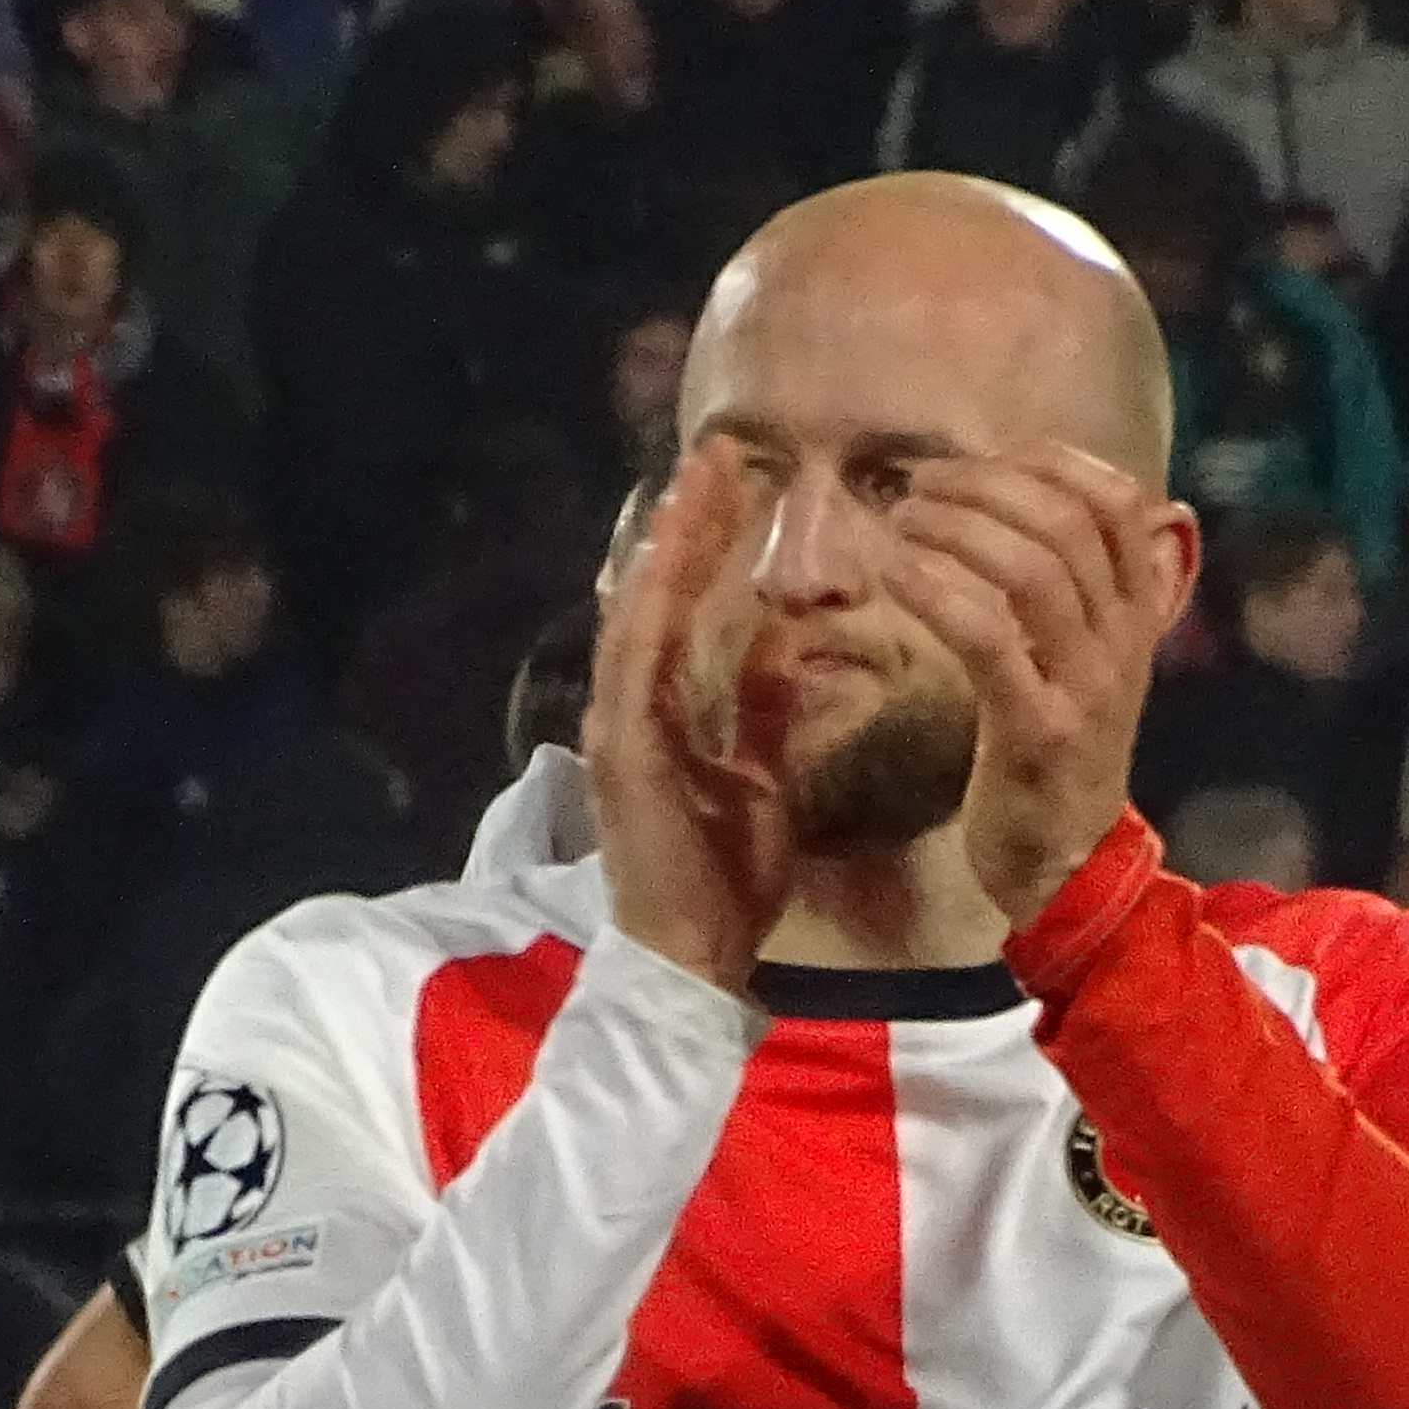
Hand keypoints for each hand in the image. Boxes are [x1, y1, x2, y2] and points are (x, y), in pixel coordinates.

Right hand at [584, 450, 798, 990]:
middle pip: (655, 593)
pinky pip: (636, 665)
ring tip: (696, 481)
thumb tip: (790, 638)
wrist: (693, 958)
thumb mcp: (766, 775)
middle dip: (684, 521)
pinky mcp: (621, 753)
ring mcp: (618, 726)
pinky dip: (652, 609)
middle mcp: (631, 706)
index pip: (686, 606)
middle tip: (718, 449)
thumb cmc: (727, 880)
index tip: (740, 480)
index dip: (709, 542)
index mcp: (667, 710)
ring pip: (639, 613)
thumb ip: (769, 706)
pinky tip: (669, 559)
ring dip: (666, 546)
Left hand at [883, 446, 1192, 932]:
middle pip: (1067, 523)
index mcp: (1136, 616)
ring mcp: (1087, 684)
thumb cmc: (1055, 759)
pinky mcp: (1040, 728)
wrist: (1067, 868)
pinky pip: (989, 637)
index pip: (1117, 503)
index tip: (985, 455)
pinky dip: (936, 592)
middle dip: (988, 484)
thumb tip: (1027, 510)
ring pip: (1034, 569)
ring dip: (958, 526)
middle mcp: (1123, 640)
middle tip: (919, 481)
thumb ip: (1070, 596)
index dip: (1050, 463)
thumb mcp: (1080, 666)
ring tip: (902, 516)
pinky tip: (893, 573)